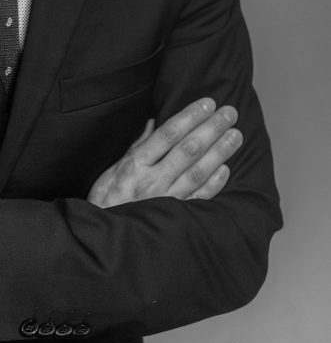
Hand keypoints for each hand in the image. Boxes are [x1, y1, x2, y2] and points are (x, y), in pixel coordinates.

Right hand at [87, 98, 241, 207]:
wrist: (106, 238)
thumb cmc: (107, 200)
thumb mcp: (113, 169)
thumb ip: (137, 146)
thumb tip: (154, 123)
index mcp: (135, 164)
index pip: (168, 134)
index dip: (189, 117)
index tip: (207, 103)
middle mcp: (153, 180)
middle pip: (188, 150)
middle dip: (211, 128)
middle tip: (229, 113)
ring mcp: (167, 199)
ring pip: (198, 172)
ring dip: (219, 152)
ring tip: (235, 135)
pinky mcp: (176, 217)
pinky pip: (200, 198)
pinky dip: (215, 183)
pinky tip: (226, 168)